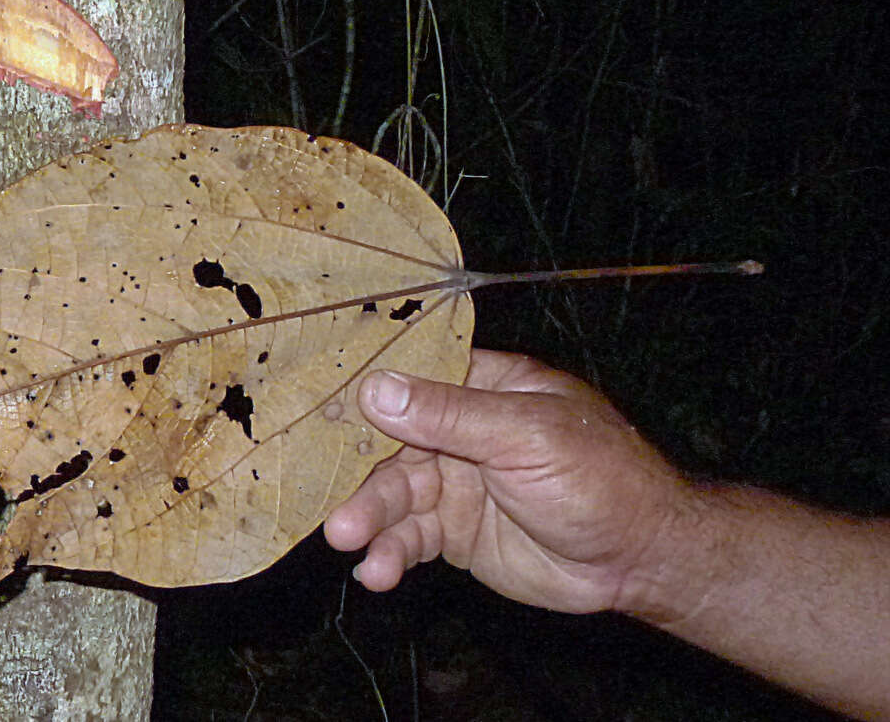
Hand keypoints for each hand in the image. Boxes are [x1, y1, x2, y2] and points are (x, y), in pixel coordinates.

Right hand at [323, 349, 688, 614]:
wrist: (639, 559)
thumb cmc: (602, 478)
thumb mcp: (525, 436)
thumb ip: (449, 416)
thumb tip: (375, 388)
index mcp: (484, 386)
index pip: (411, 377)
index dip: (363, 390)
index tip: (312, 405)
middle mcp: (461, 431)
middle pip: (389, 444)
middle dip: (358, 473)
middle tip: (332, 502)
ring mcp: (455, 483)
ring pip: (394, 495)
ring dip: (369, 517)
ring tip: (347, 540)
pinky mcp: (455, 533)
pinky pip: (410, 538)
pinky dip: (389, 554)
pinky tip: (377, 573)